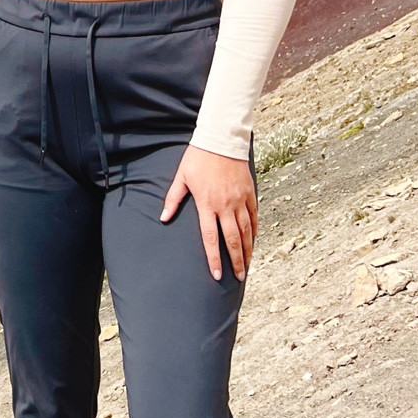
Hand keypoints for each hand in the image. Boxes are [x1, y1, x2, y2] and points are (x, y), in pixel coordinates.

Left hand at [160, 145, 257, 281]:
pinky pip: (254, 216)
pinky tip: (254, 241)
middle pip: (232, 240)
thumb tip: (163, 218)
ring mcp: (240, 200)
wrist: (222, 140)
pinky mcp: (249, 193)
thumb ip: (173, 199)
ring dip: (247, 250)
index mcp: (207, 204)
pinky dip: (254, 231)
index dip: (214, 258)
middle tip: (239, 277)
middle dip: (236, 261)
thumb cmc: (198, 158)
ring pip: (246, 231)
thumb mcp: (182, 177)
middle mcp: (225, 206)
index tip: (216, 275)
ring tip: (247, 266)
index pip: (210, 238)